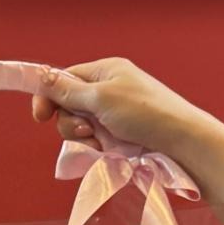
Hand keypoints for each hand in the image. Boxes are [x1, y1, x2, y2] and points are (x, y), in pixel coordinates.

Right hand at [31, 58, 223, 224]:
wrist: (184, 144)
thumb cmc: (146, 113)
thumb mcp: (101, 97)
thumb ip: (67, 90)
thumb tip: (39, 74)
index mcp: (106, 72)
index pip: (64, 78)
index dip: (48, 96)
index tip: (39, 117)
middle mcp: (109, 91)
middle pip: (68, 106)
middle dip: (71, 122)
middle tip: (89, 130)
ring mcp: (115, 116)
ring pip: (80, 128)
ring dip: (84, 138)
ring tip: (104, 144)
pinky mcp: (122, 138)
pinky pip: (96, 143)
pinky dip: (97, 149)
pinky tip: (110, 153)